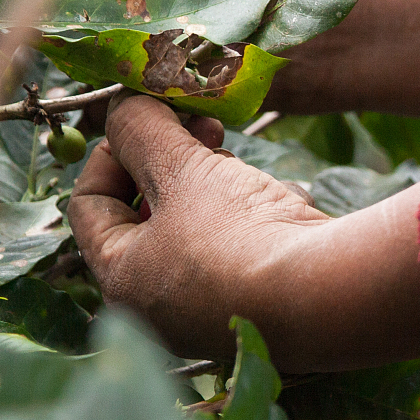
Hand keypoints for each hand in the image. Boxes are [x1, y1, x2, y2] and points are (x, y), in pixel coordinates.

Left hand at [67, 94, 419, 367]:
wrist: (329, 294)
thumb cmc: (239, 236)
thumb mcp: (181, 168)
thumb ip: (141, 130)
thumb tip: (123, 107)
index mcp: (121, 281)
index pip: (89, 205)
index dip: (112, 150)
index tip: (149, 119)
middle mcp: (159, 309)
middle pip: (147, 214)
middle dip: (174, 160)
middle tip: (205, 127)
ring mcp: (212, 313)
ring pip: (199, 228)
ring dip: (217, 185)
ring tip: (242, 168)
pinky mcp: (259, 307)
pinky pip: (241, 249)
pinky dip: (255, 218)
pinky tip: (282, 202)